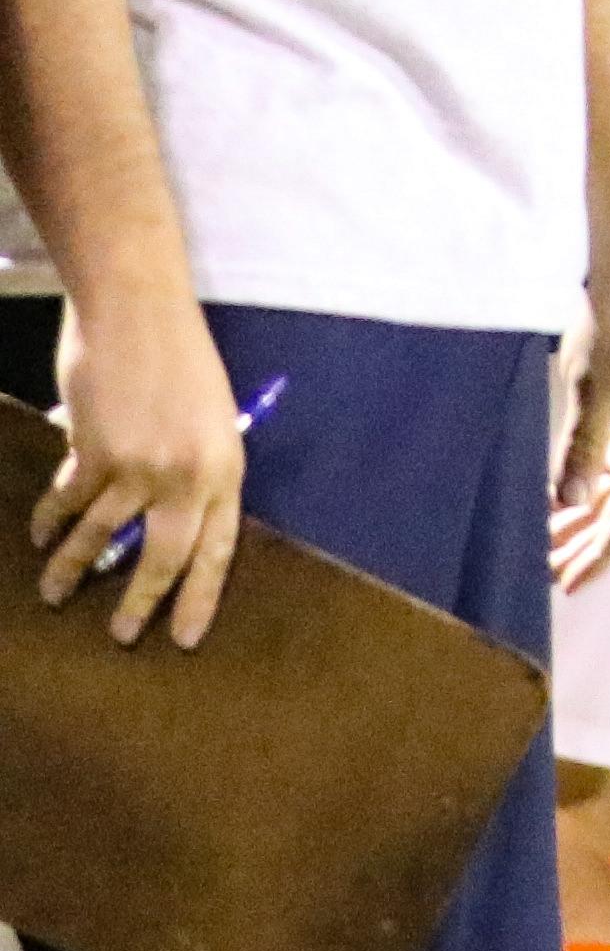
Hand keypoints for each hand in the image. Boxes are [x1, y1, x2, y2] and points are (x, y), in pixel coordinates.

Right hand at [30, 295, 244, 650]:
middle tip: (120, 637)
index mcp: (226, 466)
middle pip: (163, 558)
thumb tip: (172, 511)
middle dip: (140, 603)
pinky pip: (68, 503)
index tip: (182, 639)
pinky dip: (51, 521)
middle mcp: (188, 475)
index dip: (198, 596)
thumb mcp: (208, 416)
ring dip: (74, 571)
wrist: (139, 311)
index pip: (218, 549)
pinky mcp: (94, 454)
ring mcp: (139, 467)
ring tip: (56, 596)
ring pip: (101, 538)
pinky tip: (41, 535)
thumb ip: (193, 467)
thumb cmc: (180, 357)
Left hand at [557, 204, 609, 586]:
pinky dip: (593, 487)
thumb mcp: (594, 387)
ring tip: (545, 542)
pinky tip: (562, 496)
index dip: (599, 558)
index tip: (564, 588)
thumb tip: (569, 507)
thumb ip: (582, 450)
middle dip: (589, 546)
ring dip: (587, 519)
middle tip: (543, 573)